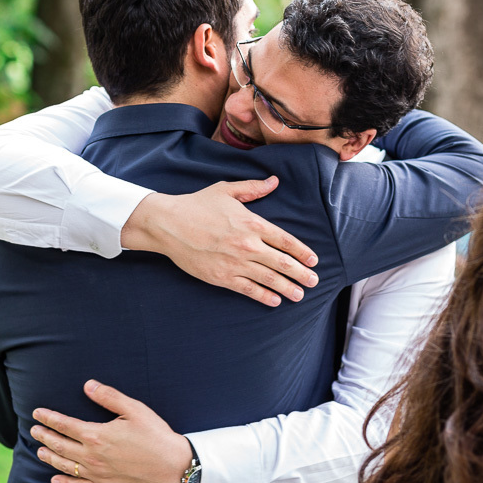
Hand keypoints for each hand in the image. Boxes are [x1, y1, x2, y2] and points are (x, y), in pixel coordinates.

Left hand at [31, 380, 191, 482]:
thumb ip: (109, 397)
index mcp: (97, 435)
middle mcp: (92, 457)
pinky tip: (55, 479)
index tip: (37, 413)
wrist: (171, 465)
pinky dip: (64, 482)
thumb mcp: (134, 409)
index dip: (49, 418)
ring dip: (50, 456)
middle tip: (34, 429)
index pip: (65, 425)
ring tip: (39, 450)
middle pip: (60, 445)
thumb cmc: (155, 435)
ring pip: (65, 465)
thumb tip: (88, 385)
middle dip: (44, 436)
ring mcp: (97, 474)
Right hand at [121, 175, 318, 306]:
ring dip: (288, 288)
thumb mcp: (226, 190)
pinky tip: (275, 300)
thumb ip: (253, 188)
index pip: (285, 240)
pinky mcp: (221, 277)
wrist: (168, 224)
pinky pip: (248, 289)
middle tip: (314, 281)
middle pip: (282, 263)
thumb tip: (274, 181)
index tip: (313, 260)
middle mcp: (247, 245)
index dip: (302, 252)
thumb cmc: (197, 205)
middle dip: (301, 273)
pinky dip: (264, 296)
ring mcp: (235, 262)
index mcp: (252, 223)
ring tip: (300, 295)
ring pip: (269, 279)